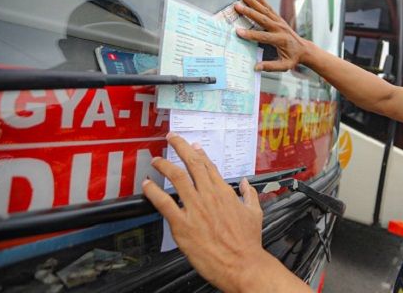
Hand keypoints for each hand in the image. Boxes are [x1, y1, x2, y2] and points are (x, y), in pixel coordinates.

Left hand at [142, 132, 271, 291]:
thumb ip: (249, 195)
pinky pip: (164, 203)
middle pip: (192, 164)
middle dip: (180, 147)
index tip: (193, 146)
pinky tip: (147, 185)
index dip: (199, 153)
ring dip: (164, 166)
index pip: (209, 166)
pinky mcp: (183, 225)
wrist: (242, 264)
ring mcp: (195, 209)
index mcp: (224, 192)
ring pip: (176, 178)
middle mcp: (208, 196)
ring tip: (156, 160)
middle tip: (171, 138)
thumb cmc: (248, 242)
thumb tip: (245, 184)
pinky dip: (153, 192)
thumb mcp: (255, 213)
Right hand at [234, 0, 308, 71]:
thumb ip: (270, 66)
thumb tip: (256, 67)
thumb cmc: (293, 58)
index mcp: (280, 40)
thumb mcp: (284, 66)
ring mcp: (280, 22)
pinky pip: (270, 8)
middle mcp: (279, 28)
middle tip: (237, 6)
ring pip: (265, 10)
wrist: (304, 49)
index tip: (238, 32)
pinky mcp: (279, 19)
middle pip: (262, 19)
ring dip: (253, 2)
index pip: (263, 36)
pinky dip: (262, 0)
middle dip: (249, 12)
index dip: (250, 35)